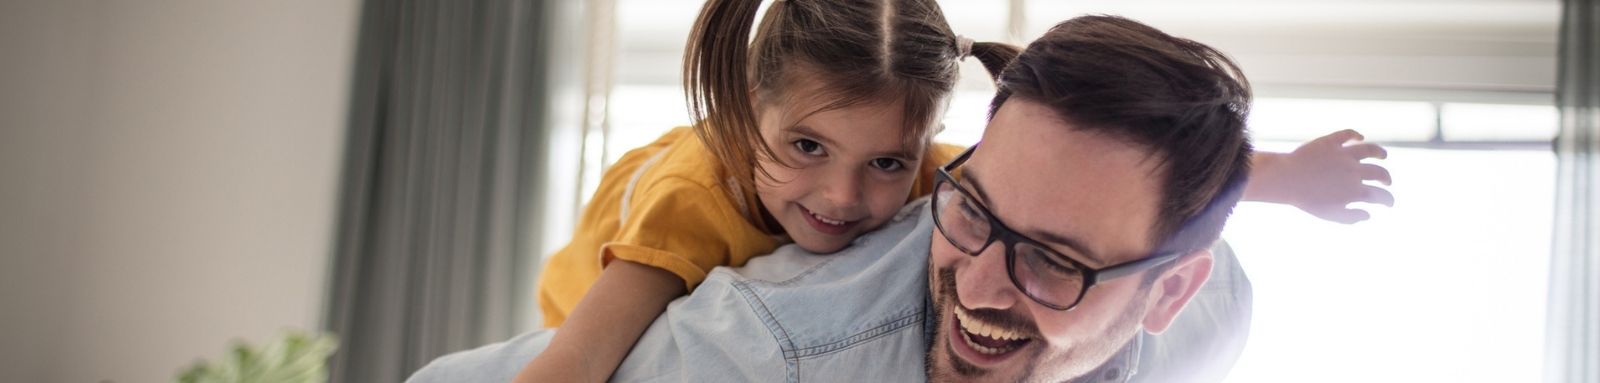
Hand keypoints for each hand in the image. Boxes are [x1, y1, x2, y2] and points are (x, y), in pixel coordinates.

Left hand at [1247, 129, 1393, 223]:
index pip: (1381, 196)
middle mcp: (1354, 171)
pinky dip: (1355, 135)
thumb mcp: (1330, 215)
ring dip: (1379, 153)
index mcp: (1355, 191)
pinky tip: (1359, 137)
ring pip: (1369, 150)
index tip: (1388, 203)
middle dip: (1386, 178)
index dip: (1388, 200)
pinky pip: (1347, 134)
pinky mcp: (1330, 142)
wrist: (1285, 179)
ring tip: (1383, 155)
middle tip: (1386, 181)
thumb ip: (1351, 217)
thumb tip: (1368, 215)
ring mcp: (1343, 155)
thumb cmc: (1306, 200)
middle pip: (1378, 173)